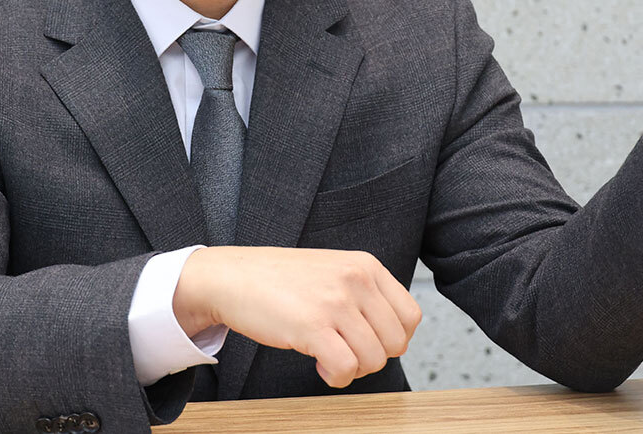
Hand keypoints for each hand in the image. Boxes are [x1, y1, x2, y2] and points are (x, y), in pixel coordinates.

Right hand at [172, 246, 422, 387]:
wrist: (231, 276)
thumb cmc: (279, 279)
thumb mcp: (334, 270)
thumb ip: (365, 293)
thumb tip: (394, 334)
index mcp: (366, 265)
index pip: (411, 316)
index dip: (393, 338)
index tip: (368, 341)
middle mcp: (356, 280)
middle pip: (396, 343)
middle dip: (373, 358)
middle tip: (346, 352)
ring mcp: (336, 302)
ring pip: (374, 360)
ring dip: (352, 369)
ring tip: (329, 357)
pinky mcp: (313, 326)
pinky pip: (346, 369)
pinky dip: (336, 377)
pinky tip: (318, 363)